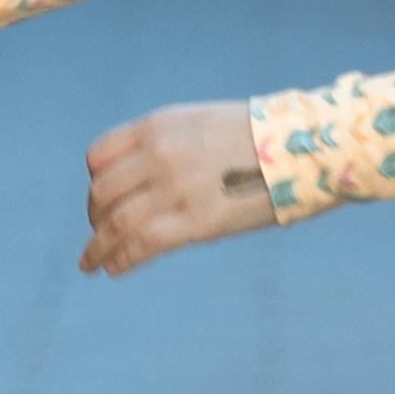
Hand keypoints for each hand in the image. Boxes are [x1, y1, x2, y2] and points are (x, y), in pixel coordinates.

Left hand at [81, 101, 274, 274]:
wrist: (303, 148)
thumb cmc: (258, 138)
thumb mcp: (201, 124)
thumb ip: (167, 144)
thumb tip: (143, 177)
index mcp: (158, 126)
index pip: (99, 157)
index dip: (95, 182)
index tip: (102, 199)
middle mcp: (160, 154)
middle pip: (102, 192)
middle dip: (95, 217)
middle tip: (98, 233)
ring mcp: (175, 188)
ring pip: (115, 224)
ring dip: (98, 248)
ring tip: (91, 264)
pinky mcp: (196, 222)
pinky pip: (142, 245)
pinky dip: (121, 260)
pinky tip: (114, 269)